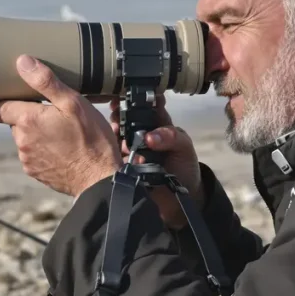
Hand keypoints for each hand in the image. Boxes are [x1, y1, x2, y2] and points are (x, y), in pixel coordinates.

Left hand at [0, 55, 122, 197]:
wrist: (100, 178)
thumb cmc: (91, 139)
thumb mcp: (73, 103)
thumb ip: (45, 81)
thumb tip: (22, 62)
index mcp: (27, 120)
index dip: (7, 100)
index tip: (22, 97)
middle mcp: (22, 141)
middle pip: (14, 122)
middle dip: (28, 116)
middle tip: (52, 113)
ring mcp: (27, 159)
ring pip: (24, 139)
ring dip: (36, 133)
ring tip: (61, 132)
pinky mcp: (35, 172)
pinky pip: (33, 155)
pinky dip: (43, 150)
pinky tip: (62, 148)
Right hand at [109, 93, 202, 229]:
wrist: (179, 201)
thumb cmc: (184, 168)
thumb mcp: (184, 147)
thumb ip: (171, 137)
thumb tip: (150, 137)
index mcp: (158, 124)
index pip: (147, 105)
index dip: (138, 96)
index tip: (130, 94)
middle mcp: (142, 134)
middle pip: (127, 117)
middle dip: (120, 113)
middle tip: (116, 113)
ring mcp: (131, 149)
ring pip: (117, 135)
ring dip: (114, 131)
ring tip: (116, 132)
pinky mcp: (123, 164)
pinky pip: (112, 155)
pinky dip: (110, 151)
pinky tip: (111, 149)